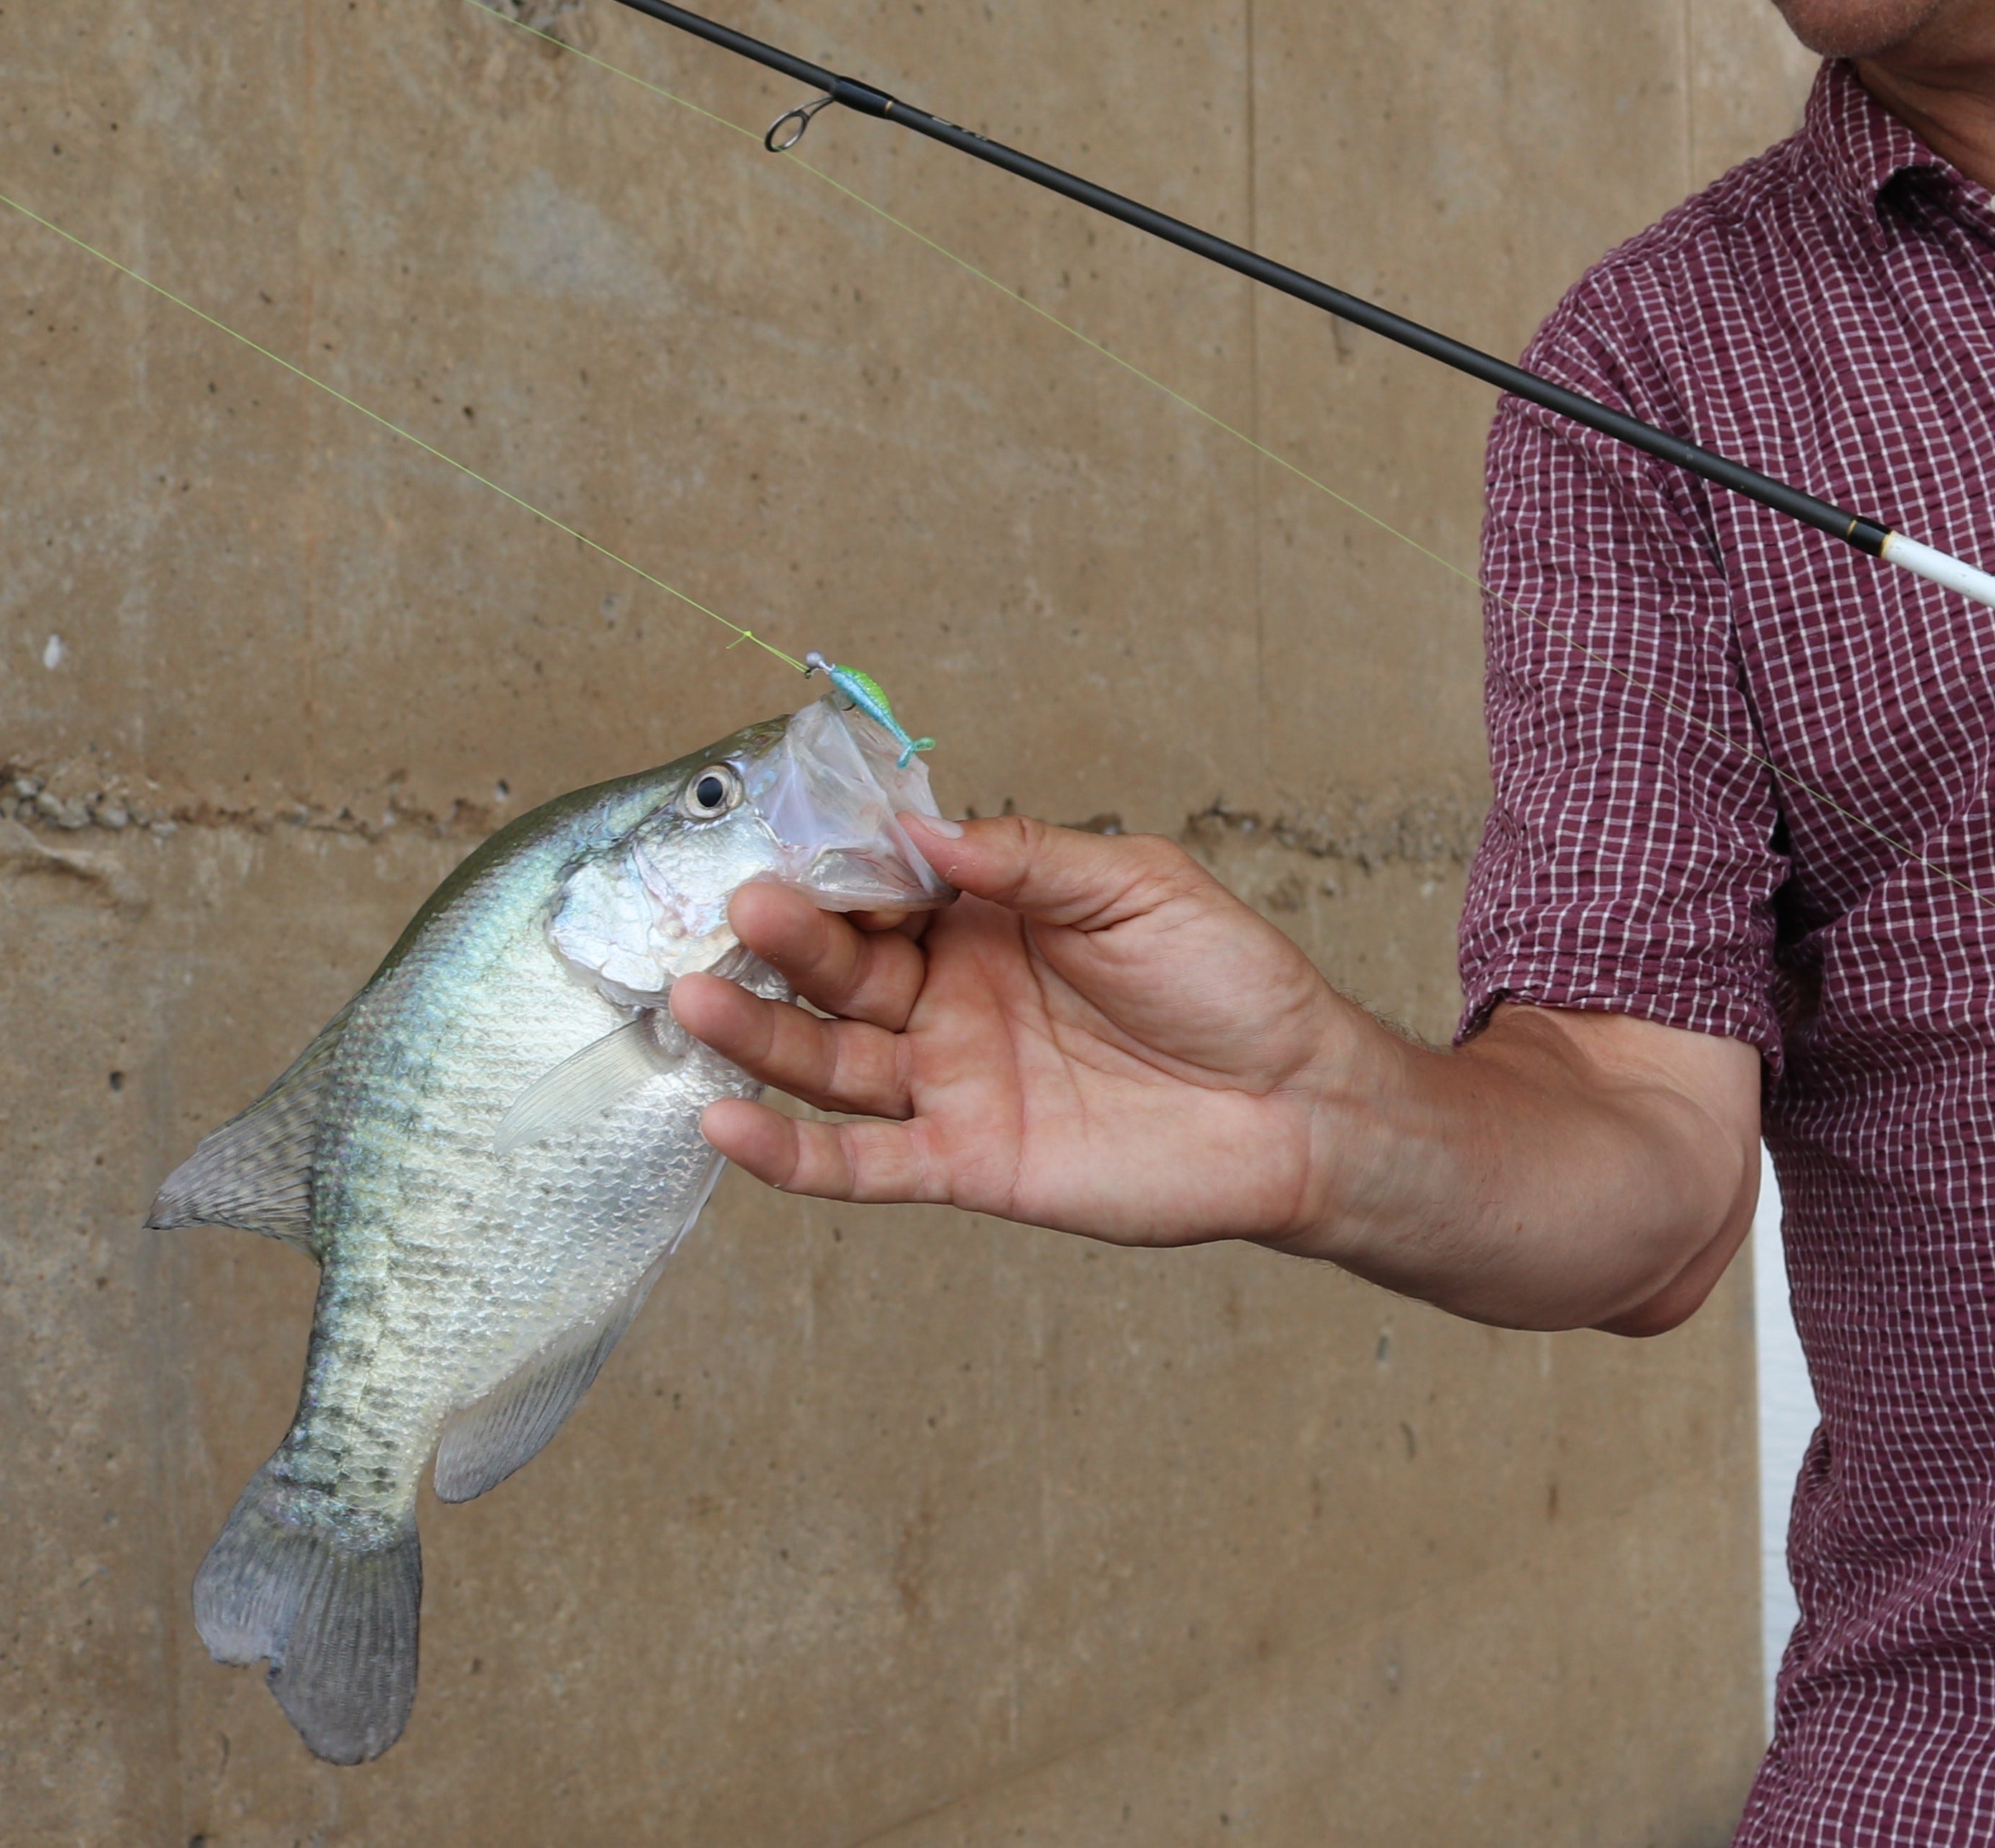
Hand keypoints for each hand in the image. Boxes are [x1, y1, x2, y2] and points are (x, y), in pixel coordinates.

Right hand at [676, 817, 1381, 1248]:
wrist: (1299, 1102)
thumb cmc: (1232, 984)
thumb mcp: (1139, 887)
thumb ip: (1034, 860)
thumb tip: (931, 832)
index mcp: (987, 920)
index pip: (883, 890)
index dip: (834, 873)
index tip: (778, 848)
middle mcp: (951, 999)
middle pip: (842, 969)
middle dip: (787, 942)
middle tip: (741, 911)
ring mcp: (953, 1083)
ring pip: (830, 1061)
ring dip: (759, 1034)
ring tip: (694, 1000)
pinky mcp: (968, 1163)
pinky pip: (863, 1163)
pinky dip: (790, 1153)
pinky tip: (726, 1125)